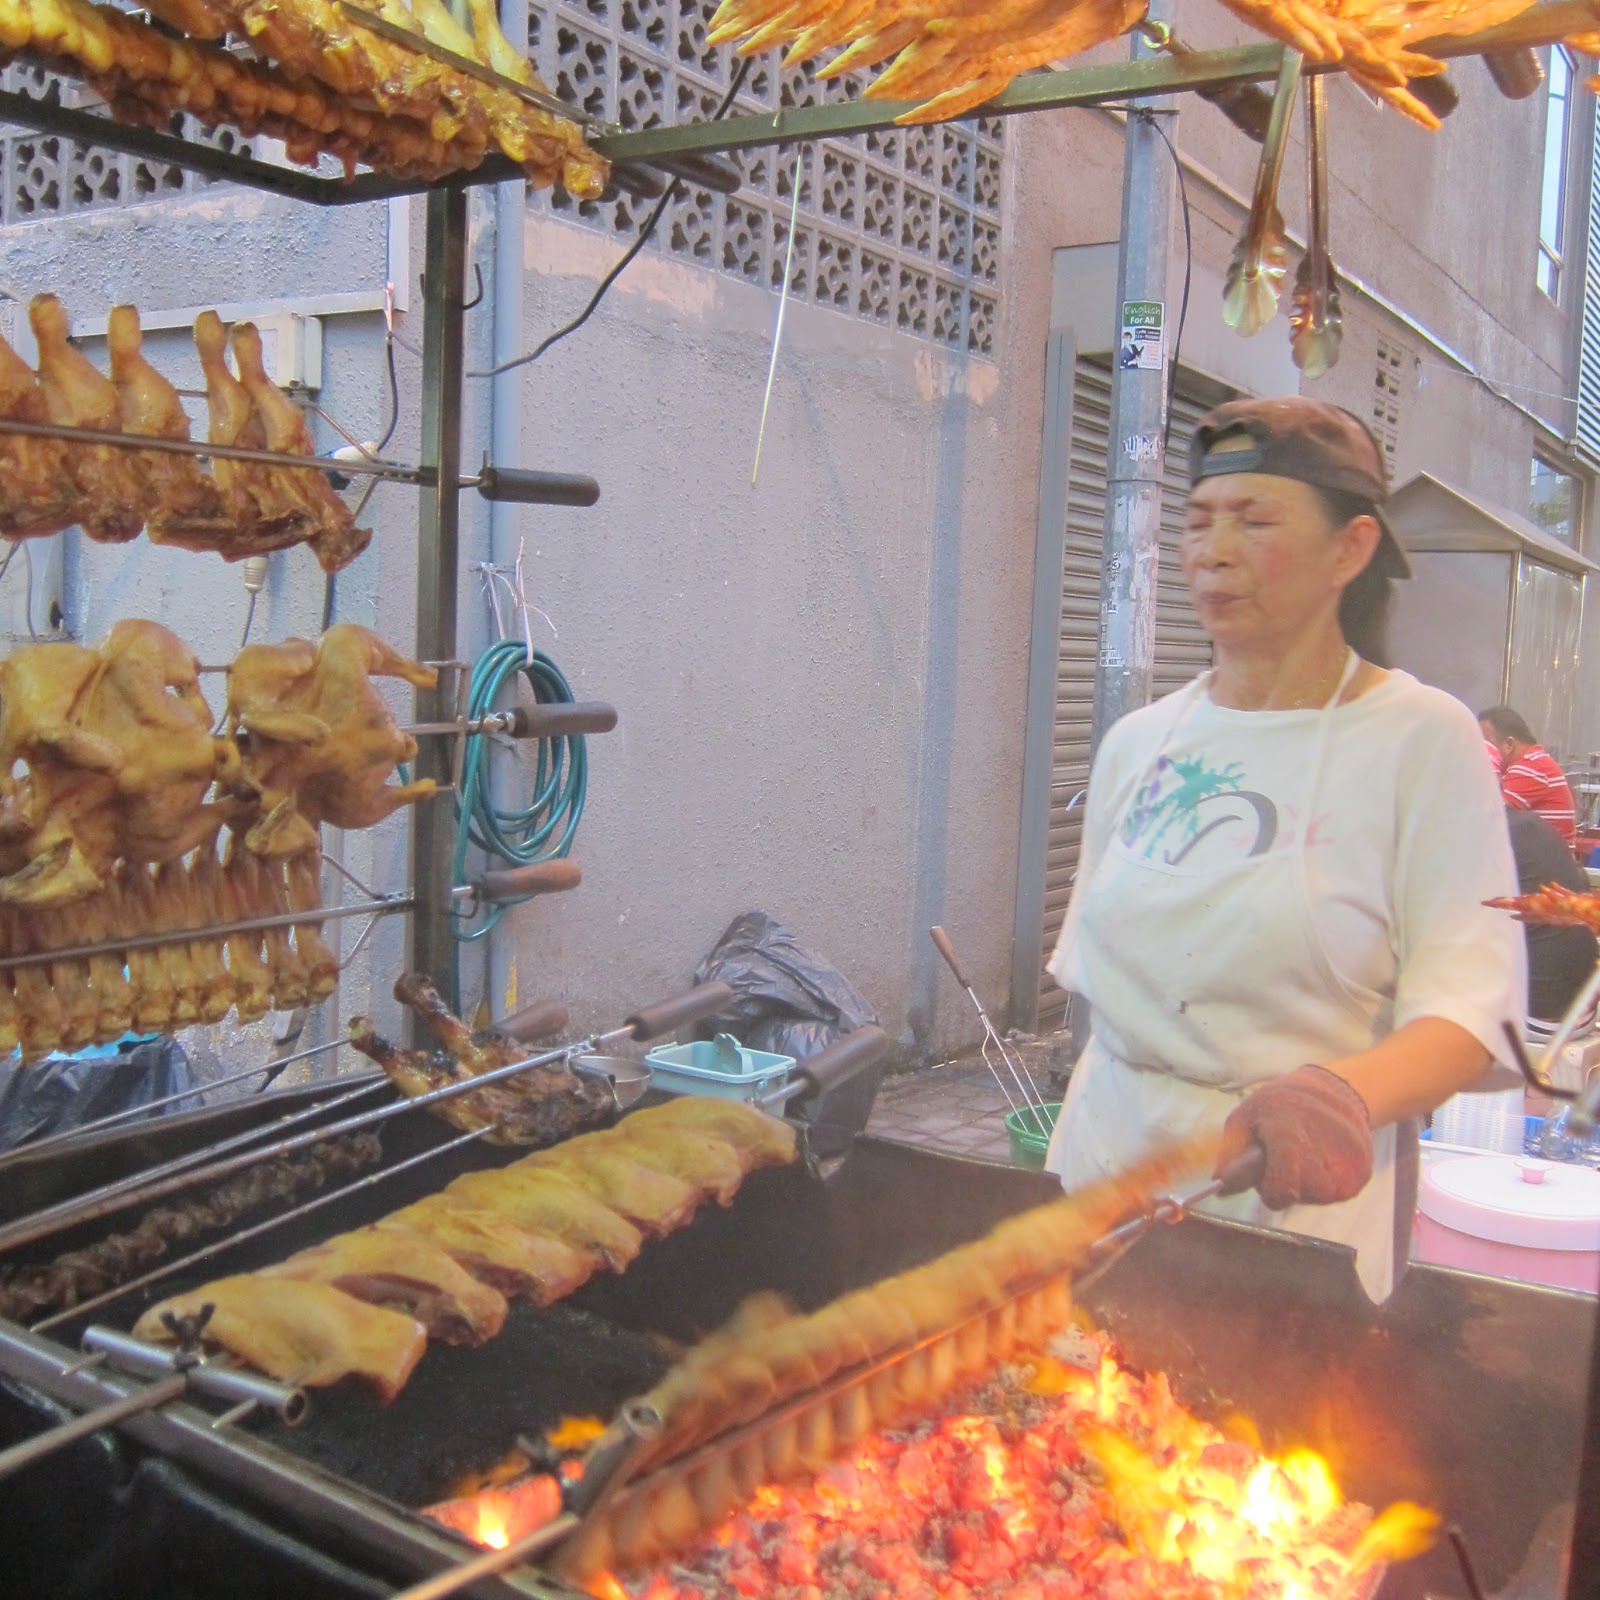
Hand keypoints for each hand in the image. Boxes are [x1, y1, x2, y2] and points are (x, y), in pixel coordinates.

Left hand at [1216, 1064, 1372, 1209]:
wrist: (1336, 1091)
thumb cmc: (1282, 1104)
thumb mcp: (1246, 1117)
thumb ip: (1231, 1154)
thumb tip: (1219, 1186)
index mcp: (1289, 1136)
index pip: (1280, 1188)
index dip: (1268, 1188)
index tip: (1265, 1177)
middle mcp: (1323, 1155)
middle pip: (1297, 1195)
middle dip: (1284, 1182)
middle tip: (1284, 1158)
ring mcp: (1347, 1167)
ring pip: (1316, 1195)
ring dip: (1304, 1182)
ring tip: (1304, 1153)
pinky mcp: (1362, 1176)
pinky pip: (1335, 1192)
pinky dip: (1325, 1180)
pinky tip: (1323, 1157)